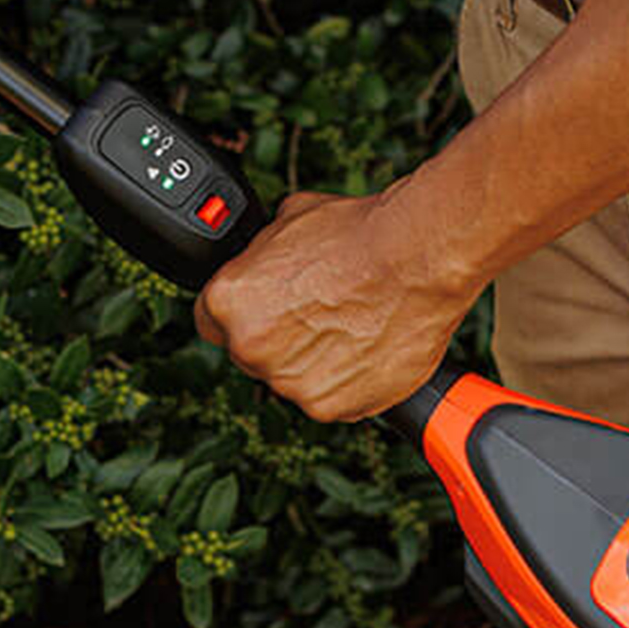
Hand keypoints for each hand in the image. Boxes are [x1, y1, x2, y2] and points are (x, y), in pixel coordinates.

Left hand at [193, 187, 482, 422]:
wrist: (418, 261)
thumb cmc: (360, 235)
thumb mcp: (290, 220)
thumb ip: (262, 255)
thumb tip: (262, 259)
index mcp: (228, 303)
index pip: (210, 320)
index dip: (241, 312)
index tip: (262, 308)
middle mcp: (251, 349)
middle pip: (252, 352)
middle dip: (278, 336)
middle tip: (317, 311)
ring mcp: (290, 384)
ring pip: (292, 378)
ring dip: (312, 361)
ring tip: (350, 325)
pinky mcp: (331, 406)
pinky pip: (331, 397)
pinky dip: (346, 381)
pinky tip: (365, 347)